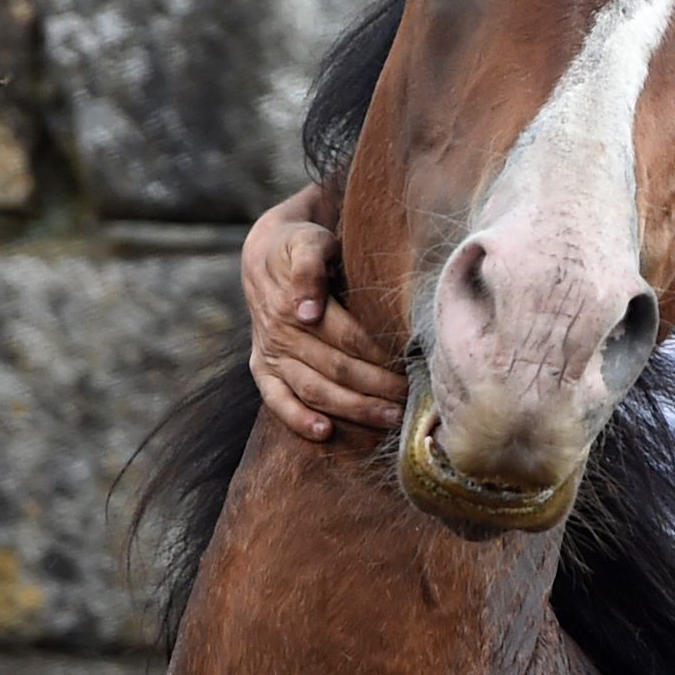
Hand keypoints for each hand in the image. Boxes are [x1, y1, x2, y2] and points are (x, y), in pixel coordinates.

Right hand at [240, 185, 404, 444]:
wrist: (266, 254)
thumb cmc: (302, 246)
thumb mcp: (307, 241)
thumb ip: (309, 265)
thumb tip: (307, 311)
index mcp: (294, 305)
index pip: (345, 337)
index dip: (379, 354)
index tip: (410, 366)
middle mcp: (280, 334)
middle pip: (336, 368)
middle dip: (377, 386)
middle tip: (412, 398)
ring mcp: (271, 355)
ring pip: (314, 390)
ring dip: (352, 408)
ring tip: (390, 418)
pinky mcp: (263, 370)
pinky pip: (277, 401)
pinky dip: (298, 419)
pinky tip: (325, 433)